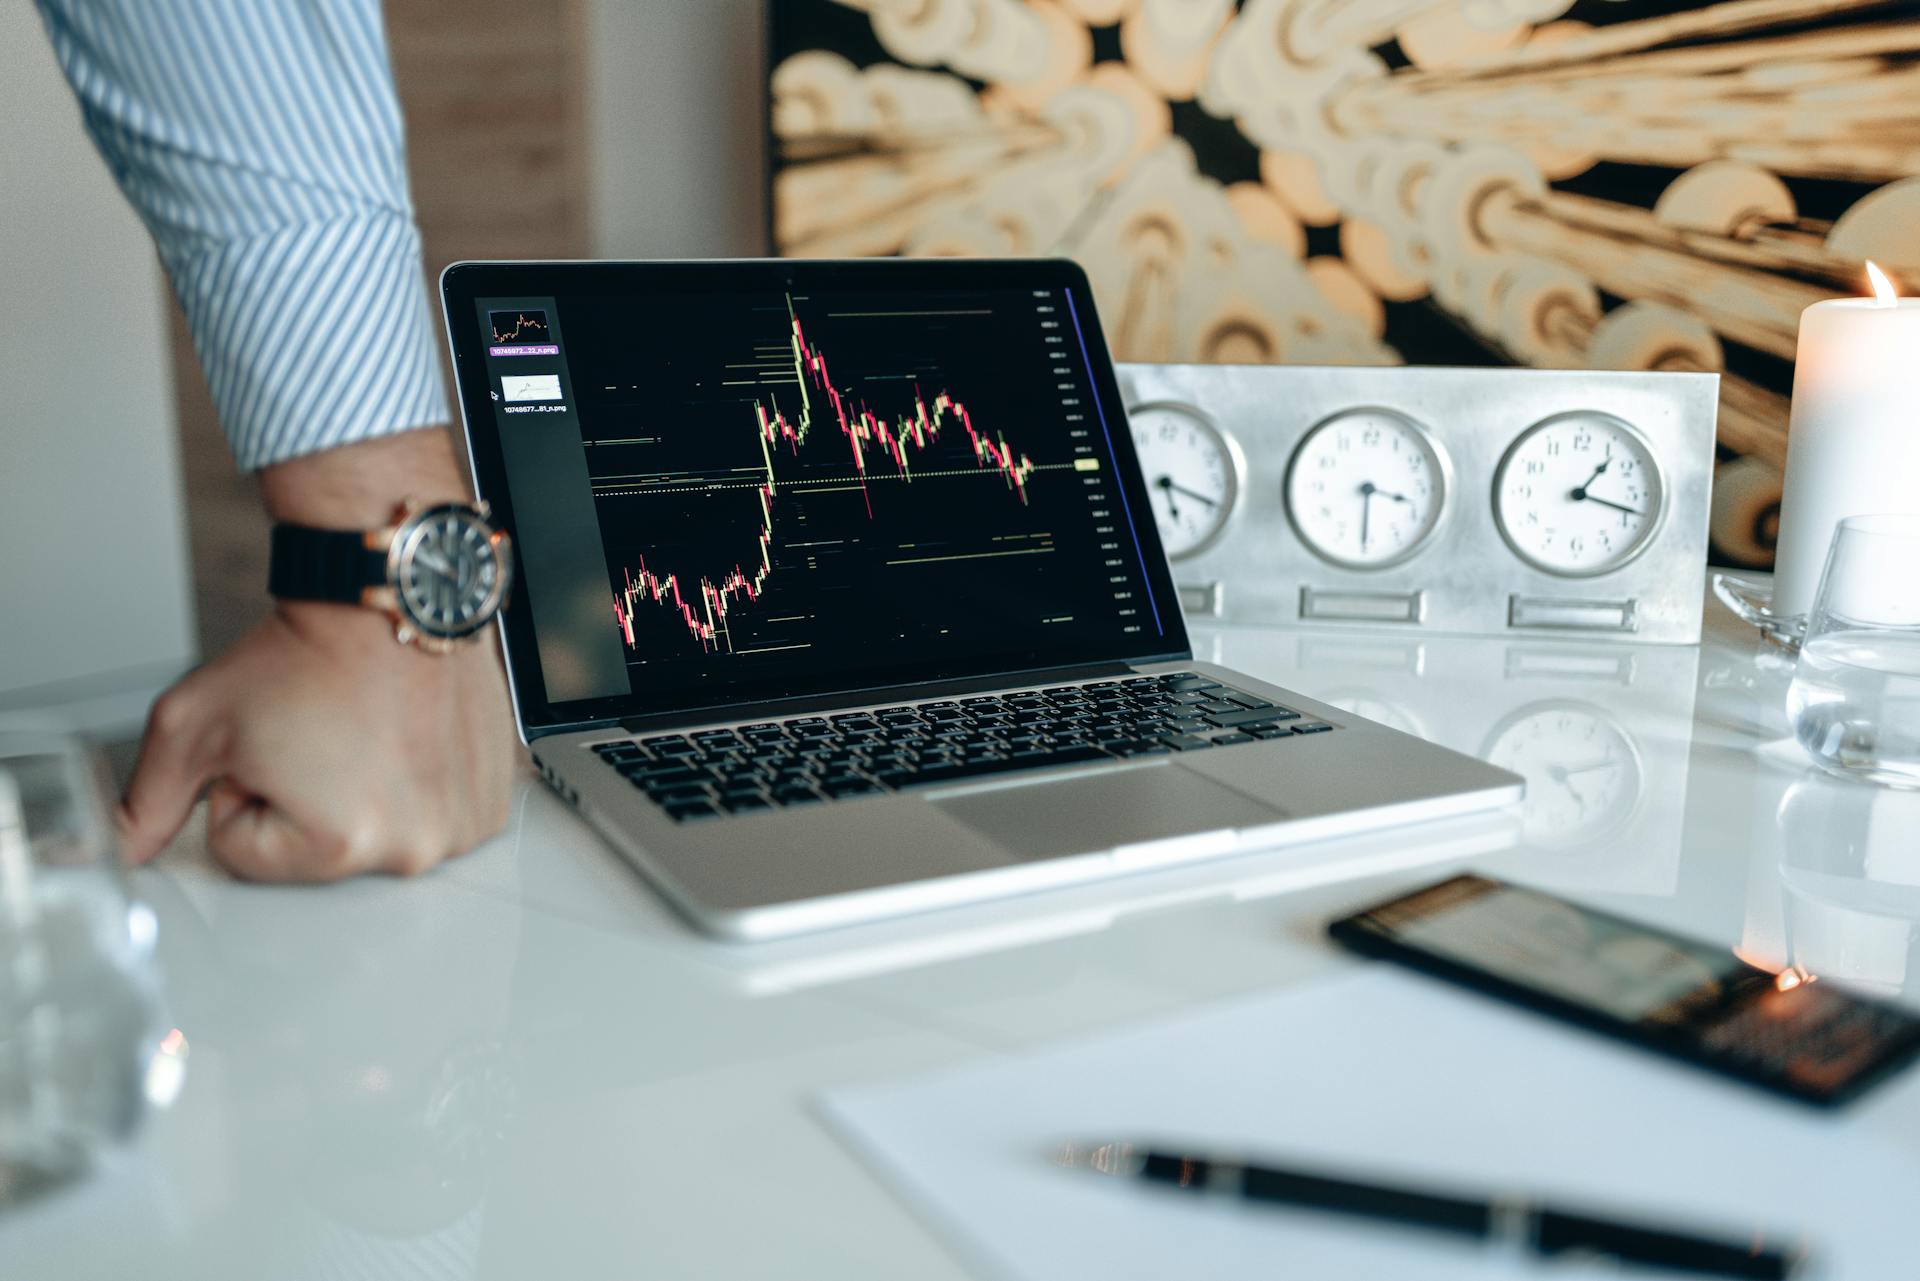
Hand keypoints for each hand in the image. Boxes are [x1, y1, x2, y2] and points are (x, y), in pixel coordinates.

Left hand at [118, 430, 517, 879]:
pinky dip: (417, 781)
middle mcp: (413, 843)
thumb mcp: (193, 724)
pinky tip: (406, 735)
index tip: (272, 743)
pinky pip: (435, 814)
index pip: (247, 854)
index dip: (241, 791)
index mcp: (339, 842)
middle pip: (317, 853)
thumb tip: (119, 851)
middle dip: (305, 801)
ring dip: (364, 792)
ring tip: (366, 730)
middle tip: (319, 733)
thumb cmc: (309, 650)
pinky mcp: (490, 798)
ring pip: (376, 833)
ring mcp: (462, 823)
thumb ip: (145, 803)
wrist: (388, 594)